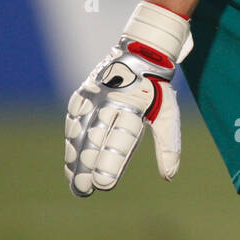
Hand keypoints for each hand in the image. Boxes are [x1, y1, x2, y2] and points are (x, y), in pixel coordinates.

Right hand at [64, 2, 191, 196]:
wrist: (140, 50)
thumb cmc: (157, 87)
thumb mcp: (169, 112)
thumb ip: (168, 145)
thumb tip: (169, 176)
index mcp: (135, 105)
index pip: (121, 139)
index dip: (110, 163)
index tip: (102, 185)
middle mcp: (111, 100)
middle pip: (96, 139)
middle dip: (87, 166)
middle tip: (83, 190)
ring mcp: (94, 95)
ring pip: (80, 132)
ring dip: (75, 158)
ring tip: (75, 183)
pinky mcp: (83, 93)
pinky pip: (73, 119)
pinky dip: (71, 140)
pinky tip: (71, 159)